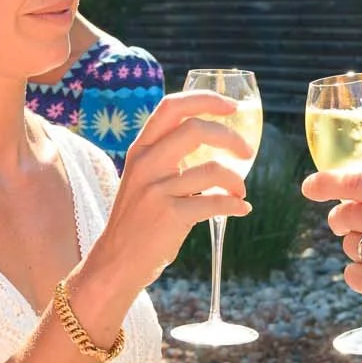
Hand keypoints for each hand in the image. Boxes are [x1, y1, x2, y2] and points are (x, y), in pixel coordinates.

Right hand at [87, 91, 252, 294]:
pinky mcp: (170, 216)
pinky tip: (240, 209)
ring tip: (240, 192)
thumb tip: (209, 137)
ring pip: (213, 169)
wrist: (116, 262)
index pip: (171, 107)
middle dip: (230, 137)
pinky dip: (235, 205)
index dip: (205, 100)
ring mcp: (156, 190)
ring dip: (236, 180)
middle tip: (246, 152)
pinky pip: (215, 202)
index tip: (232, 107)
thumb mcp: (142, 179)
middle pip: (195, 129)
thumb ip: (165, 156)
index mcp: (140, 150)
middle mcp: (146, 164)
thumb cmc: (137, 220)